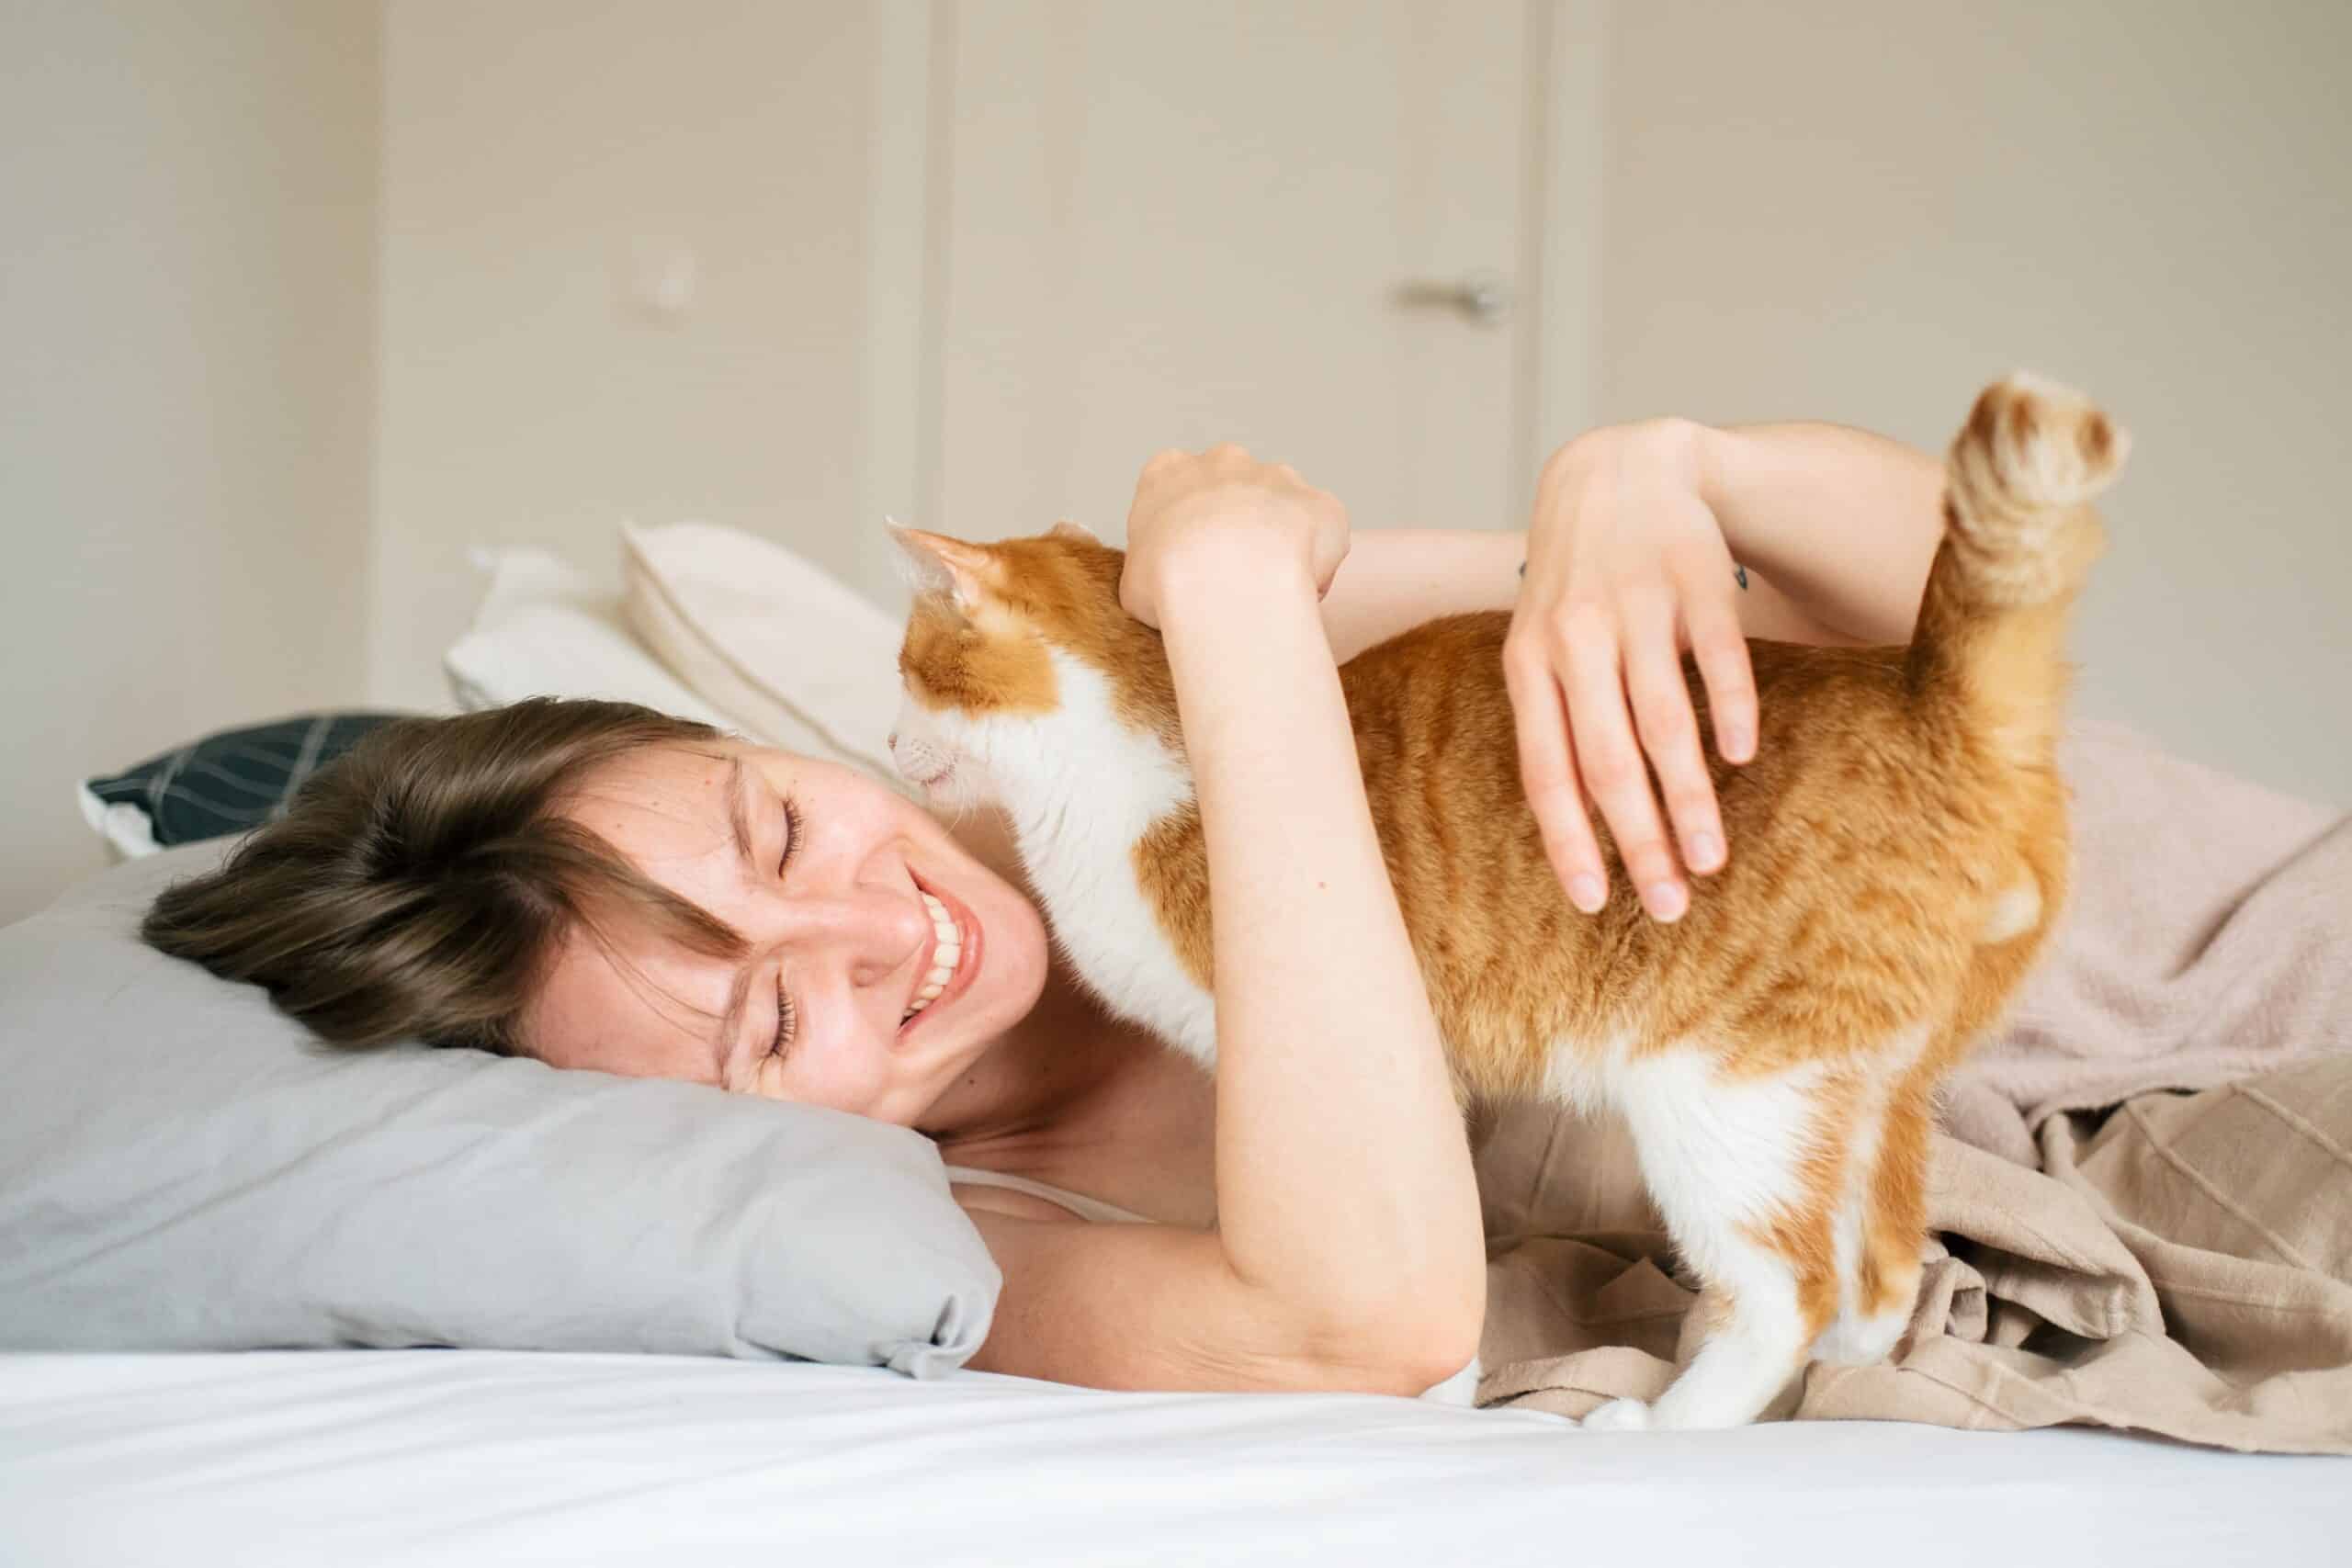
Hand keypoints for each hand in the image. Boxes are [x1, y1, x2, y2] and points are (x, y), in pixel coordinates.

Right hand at [1120, 443, 1349, 629]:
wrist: (1225, 580)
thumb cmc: (1167, 583)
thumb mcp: (1132, 581)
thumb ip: (1152, 570)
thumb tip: (1166, 586)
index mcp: (1168, 471)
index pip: (1176, 491)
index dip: (1185, 533)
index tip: (1188, 566)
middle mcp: (1224, 461)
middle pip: (1233, 490)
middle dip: (1236, 527)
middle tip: (1231, 578)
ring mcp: (1277, 475)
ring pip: (1282, 509)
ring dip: (1280, 543)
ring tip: (1268, 592)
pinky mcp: (1321, 502)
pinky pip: (1323, 534)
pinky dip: (1317, 562)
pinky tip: (1300, 594)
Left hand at [1504, 418, 1757, 922]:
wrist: (1619, 470)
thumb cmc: (1577, 584)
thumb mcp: (1541, 645)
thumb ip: (1556, 723)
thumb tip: (1578, 831)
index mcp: (1528, 665)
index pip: (1546, 772)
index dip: (1568, 842)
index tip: (1593, 904)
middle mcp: (1575, 639)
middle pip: (1608, 763)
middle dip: (1640, 843)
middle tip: (1670, 907)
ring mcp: (1636, 608)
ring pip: (1662, 722)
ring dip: (1689, 799)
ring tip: (1712, 860)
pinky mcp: (1695, 579)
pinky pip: (1716, 658)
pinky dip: (1730, 709)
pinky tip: (1741, 756)